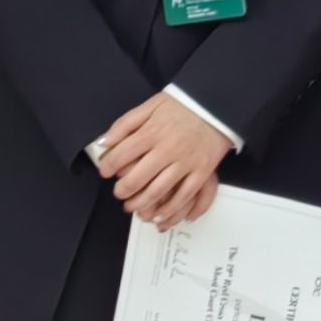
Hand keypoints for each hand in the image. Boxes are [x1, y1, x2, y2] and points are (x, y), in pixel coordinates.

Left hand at [93, 91, 232, 229]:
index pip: (122, 154)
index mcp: (152, 132)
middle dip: (122, 190)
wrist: (216, 106)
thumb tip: (104, 142)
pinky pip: (184, 196)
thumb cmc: (181, 107)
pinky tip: (158, 215)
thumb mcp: (150, 105)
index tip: (105, 171)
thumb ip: (125, 123)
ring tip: (132, 206)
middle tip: (119, 193)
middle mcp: (167, 149)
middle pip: (137, 178)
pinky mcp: (201, 171)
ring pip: (158, 191)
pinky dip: (169, 209)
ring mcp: (185, 162)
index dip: (108, 166)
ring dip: (140, 204)